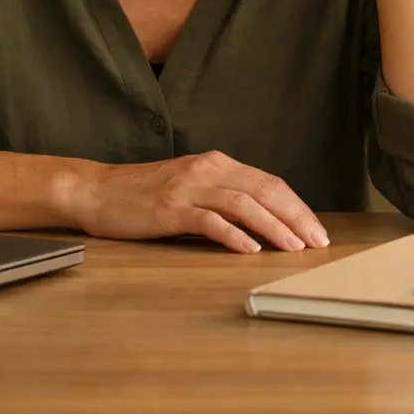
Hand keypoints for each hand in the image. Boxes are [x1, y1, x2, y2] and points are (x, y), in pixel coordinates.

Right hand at [65, 151, 328, 252]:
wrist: (97, 191)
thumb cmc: (144, 195)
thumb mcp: (191, 188)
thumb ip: (223, 196)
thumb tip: (264, 220)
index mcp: (217, 164)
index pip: (269, 182)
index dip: (296, 206)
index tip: (316, 229)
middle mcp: (207, 170)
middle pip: (264, 190)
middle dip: (295, 216)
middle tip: (317, 241)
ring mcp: (188, 187)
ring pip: (243, 204)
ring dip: (273, 226)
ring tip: (294, 247)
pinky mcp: (169, 208)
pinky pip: (209, 220)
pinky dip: (234, 235)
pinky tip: (250, 249)